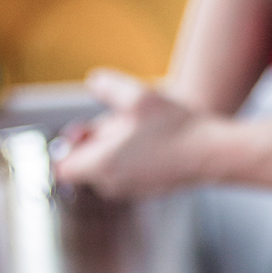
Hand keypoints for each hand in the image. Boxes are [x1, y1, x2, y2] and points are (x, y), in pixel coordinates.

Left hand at [53, 69, 209, 198]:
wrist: (209, 153)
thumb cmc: (174, 126)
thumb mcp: (136, 96)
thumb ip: (107, 87)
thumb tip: (93, 80)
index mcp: (101, 165)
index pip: (62, 168)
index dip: (66, 148)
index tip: (82, 131)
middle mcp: (111, 184)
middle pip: (85, 166)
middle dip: (94, 143)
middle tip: (117, 121)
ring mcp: (129, 191)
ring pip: (106, 169)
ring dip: (114, 149)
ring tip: (138, 130)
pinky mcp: (145, 191)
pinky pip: (126, 174)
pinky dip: (131, 158)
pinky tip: (152, 142)